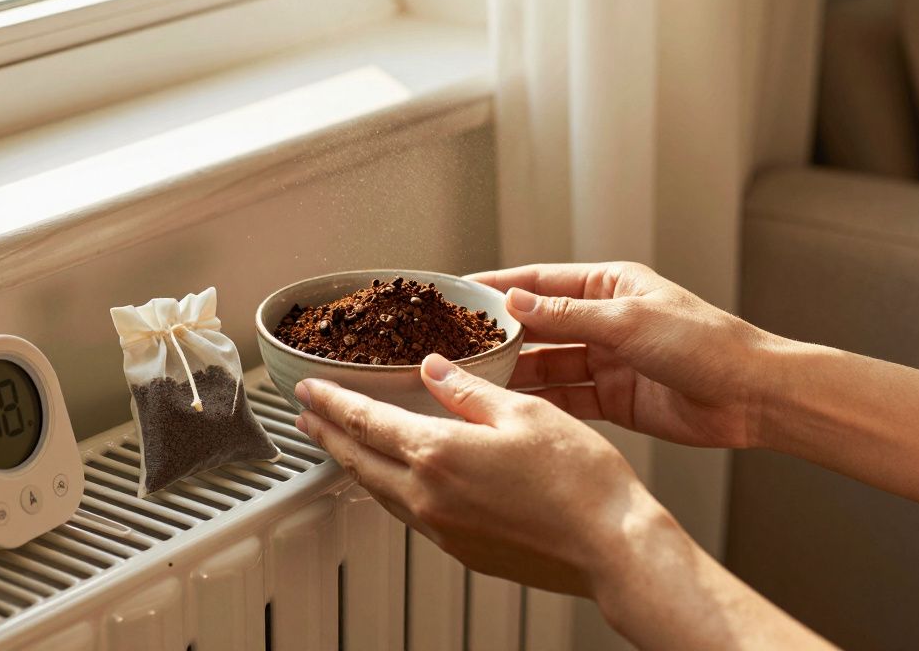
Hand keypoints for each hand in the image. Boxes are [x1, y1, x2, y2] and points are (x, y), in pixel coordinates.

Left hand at [294, 354, 674, 599]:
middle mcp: (429, 496)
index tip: (308, 390)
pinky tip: (397, 479)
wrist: (612, 547)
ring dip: (354, 462)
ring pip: (379, 490)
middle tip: (306, 416)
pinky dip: (388, 488)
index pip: (365, 422)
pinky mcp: (461, 549)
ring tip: (341, 444)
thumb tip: (436, 369)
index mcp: (439, 453)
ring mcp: (443, 528)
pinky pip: (408, 512)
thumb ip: (470, 390)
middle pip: (359, 460)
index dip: (332, 402)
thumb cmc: (581, 482)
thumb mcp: (525, 413)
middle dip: (327, 434)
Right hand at [469, 262, 781, 448]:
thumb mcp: (628, 321)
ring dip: (515, 372)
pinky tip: (510, 407)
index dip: (498, 287)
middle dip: (499, 335)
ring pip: (547, 365)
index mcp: (609, 286)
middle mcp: (604, 321)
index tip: (457, 292)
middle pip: (538, 326)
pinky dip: (539, 402)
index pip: (540, 281)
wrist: (751, 396)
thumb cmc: (705, 344)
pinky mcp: (612, 399)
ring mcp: (607, 361)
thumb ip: (567, 314)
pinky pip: (565, 398)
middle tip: (453, 344)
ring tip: (472, 379)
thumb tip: (515, 300)